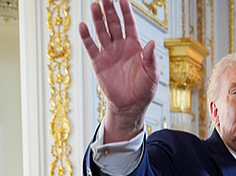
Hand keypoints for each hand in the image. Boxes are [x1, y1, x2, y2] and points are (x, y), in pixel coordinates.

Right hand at [79, 0, 157, 141]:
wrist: (131, 105)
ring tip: (94, 5)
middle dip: (110, 9)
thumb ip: (151, 57)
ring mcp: (109, 53)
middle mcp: (121, 46)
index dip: (126, 11)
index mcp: (135, 46)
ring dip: (97, 19)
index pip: (129, 23)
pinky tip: (82, 26)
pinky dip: (86, 37)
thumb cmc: (144, 89)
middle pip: (114, 23)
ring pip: (102, 31)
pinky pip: (91, 47)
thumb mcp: (152, 73)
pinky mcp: (98, 62)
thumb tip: (152, 42)